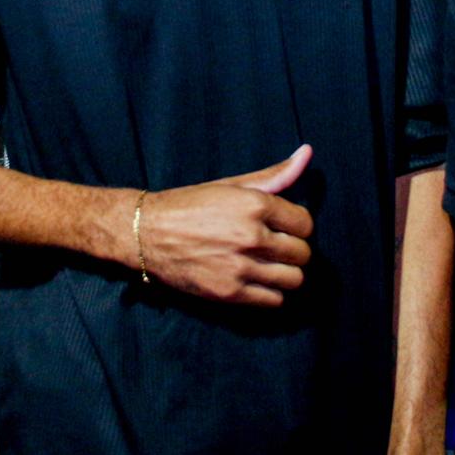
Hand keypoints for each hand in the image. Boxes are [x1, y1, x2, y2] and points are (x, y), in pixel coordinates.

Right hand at [137, 145, 314, 306]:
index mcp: (254, 204)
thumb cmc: (189, 205)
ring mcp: (240, 267)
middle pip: (303, 253)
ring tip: (269, 265)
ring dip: (286, 273)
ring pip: (294, 279)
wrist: (146, 233)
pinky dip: (271, 293)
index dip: (296, 225)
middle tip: (275, 247)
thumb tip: (307, 153)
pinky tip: (257, 281)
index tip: (282, 227)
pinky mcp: (228, 293)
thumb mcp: (231, 184)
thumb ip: (274, 174)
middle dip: (293, 250)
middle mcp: (250, 236)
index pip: (305, 224)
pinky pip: (274, 300)